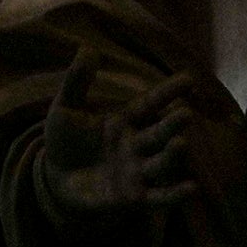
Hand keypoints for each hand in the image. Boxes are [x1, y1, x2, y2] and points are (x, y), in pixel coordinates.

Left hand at [35, 92, 204, 220]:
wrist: (55, 180)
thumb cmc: (64, 141)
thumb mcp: (65, 109)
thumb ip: (77, 82)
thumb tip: (87, 48)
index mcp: (124, 121)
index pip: (150, 104)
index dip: (167, 92)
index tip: (188, 79)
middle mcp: (137, 145)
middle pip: (159, 133)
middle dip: (173, 125)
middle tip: (186, 114)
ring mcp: (137, 172)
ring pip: (161, 163)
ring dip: (173, 156)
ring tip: (180, 143)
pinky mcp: (133, 198)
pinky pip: (158, 197)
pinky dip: (175, 195)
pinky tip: (191, 188)